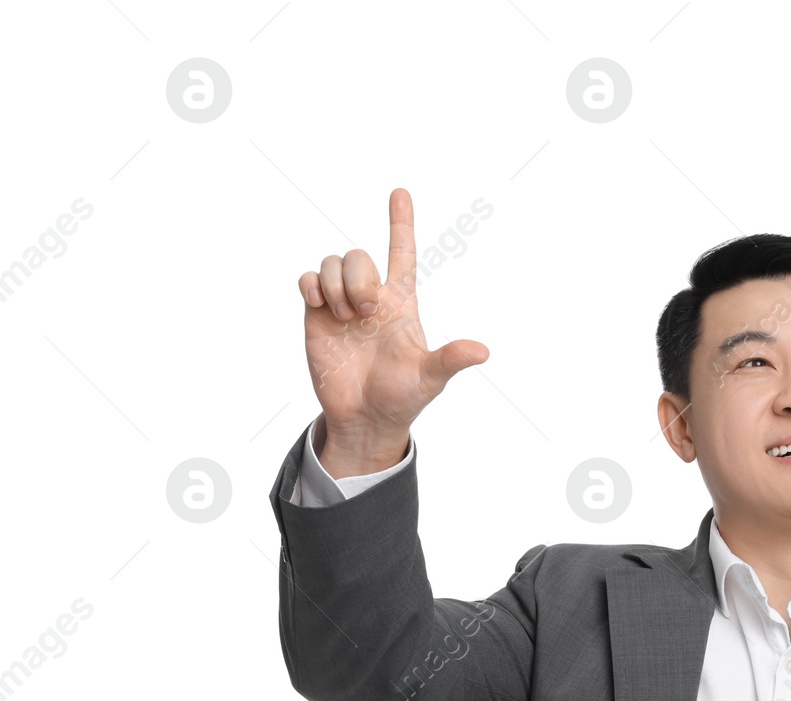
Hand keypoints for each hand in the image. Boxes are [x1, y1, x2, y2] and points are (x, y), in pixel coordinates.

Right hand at [297, 188, 487, 475]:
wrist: (364, 417)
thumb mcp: (430, 379)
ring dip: (336, 288)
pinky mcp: (318, 314)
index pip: (402, 253)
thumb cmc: (402, 397)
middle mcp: (371, 297)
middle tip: (364, 315)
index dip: (401, 223)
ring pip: (331, 262)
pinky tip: (323, 309)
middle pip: (358, 255)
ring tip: (345, 321)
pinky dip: (313, 287)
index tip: (400, 193)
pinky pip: (308, 279)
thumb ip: (451, 360)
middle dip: (358, 279)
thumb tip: (482, 352)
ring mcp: (343, 303)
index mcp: (401, 303)